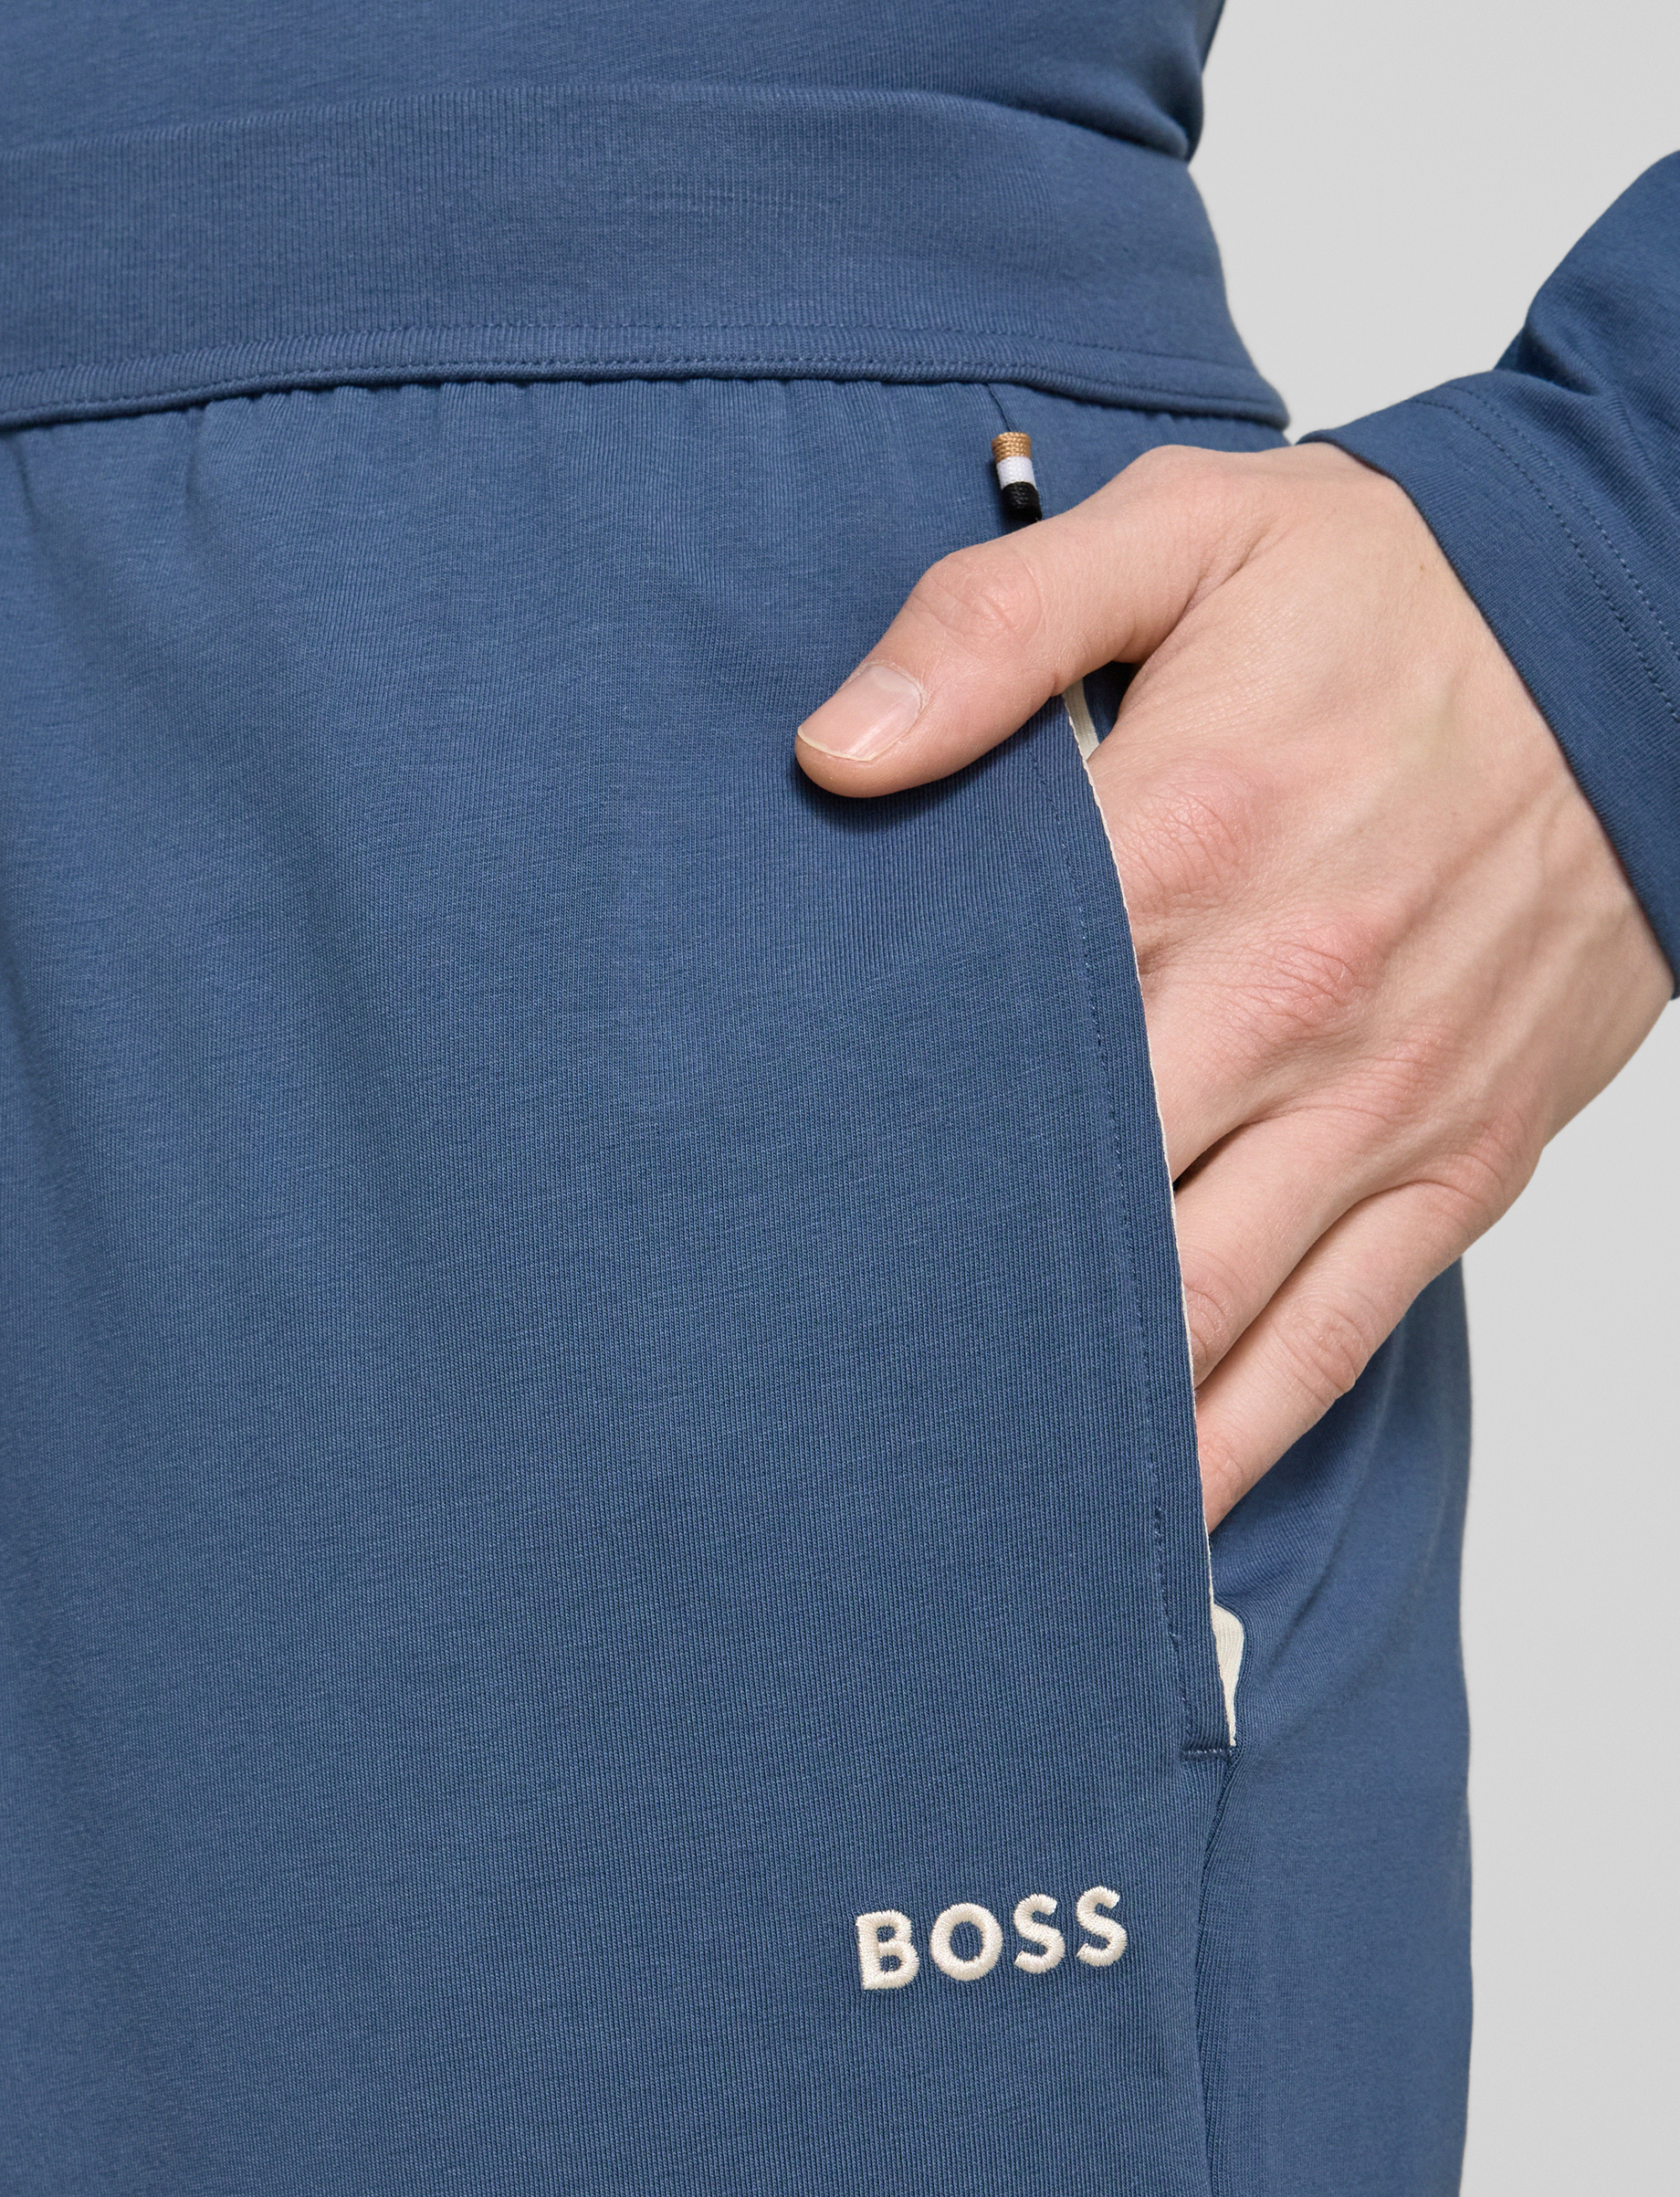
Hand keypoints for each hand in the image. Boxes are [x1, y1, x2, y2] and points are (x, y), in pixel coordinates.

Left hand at [794, 442, 1672, 1524]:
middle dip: (936, 1302)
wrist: (1648, 634)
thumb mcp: (1191, 536)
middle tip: (793, 1397)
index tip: (746, 1213)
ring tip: (933, 1505)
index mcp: (1186, 842)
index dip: (858, 1127)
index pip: (985, 1026)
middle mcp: (1276, 1001)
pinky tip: (1135, 1520)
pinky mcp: (1449, 1170)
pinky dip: (1227, 1446)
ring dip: (1067, 1414)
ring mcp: (1370, 1108)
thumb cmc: (1405, 600)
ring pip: (1192, 1306)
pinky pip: (1324, 1343)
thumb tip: (833, 751)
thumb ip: (995, 624)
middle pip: (1069, 1193)